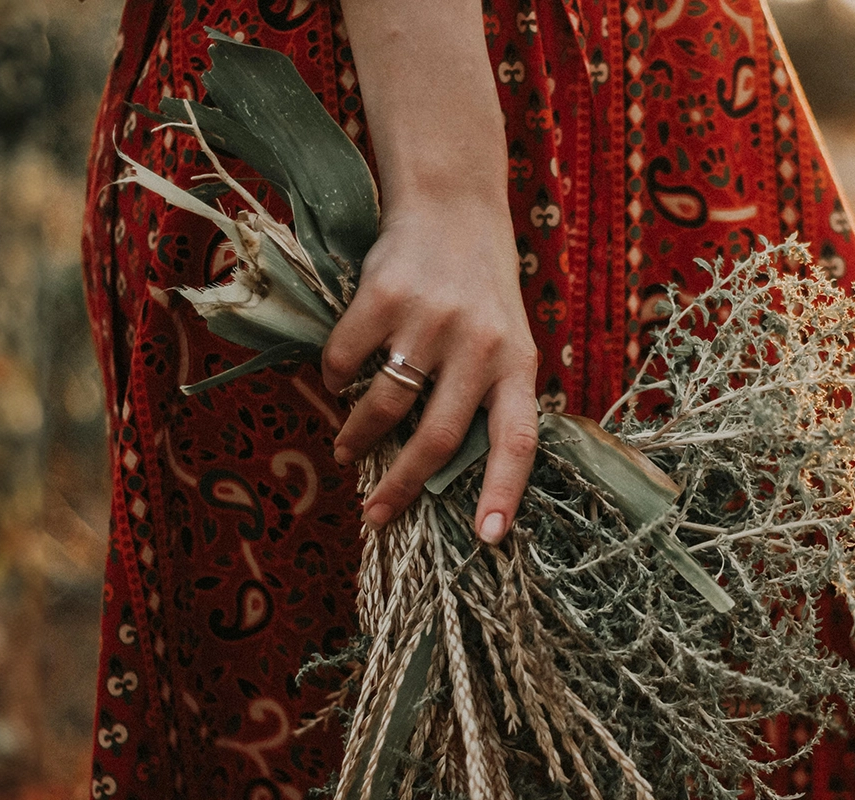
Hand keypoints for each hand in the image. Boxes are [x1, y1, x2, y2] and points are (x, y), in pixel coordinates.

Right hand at [322, 194, 537, 543]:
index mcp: (518, 363)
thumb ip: (489, 394)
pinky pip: (346, 360)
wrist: (452, 205)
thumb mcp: (506, 339)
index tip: (489, 538)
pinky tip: (339, 377)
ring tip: (348, 449)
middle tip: (374, 516)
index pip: (519, 439)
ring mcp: (430, 320)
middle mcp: (479, 344)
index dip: (505, 492)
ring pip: (384, 405)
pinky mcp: (384, 295)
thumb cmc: (480, 287)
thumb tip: (444, 473)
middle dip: (402, 487)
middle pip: (438, 438)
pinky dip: (335, 377)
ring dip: (358, 437)